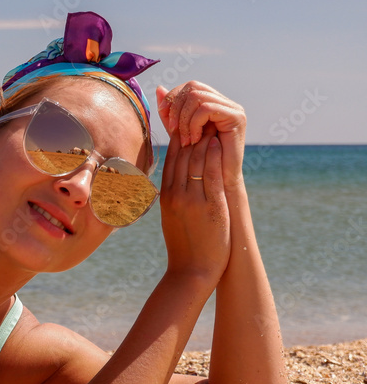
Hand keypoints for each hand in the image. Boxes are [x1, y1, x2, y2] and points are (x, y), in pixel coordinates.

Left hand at [156, 82, 245, 198]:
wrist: (217, 184)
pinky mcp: (237, 117)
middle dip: (177, 108)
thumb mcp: (180, 133)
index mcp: (210, 104)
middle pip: (192, 87)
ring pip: (197, 96)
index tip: (165, 118)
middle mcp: (223, 102)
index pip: (188, 87)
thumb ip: (171, 113)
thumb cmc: (197, 163)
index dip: (172, 99)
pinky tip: (194, 140)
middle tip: (173, 131)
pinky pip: (206, 108)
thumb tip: (159, 89)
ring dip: (184, 119)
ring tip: (185, 140)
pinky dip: (194, 123)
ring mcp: (232, 108)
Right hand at [159, 125, 230, 283]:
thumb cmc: (184, 246)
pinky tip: (217, 142)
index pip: (170, 159)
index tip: (184, 123)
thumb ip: (173, 197)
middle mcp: (175, 194)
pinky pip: (210, 174)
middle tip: (197, 113)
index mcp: (165, 196)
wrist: (191, 271)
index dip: (176, 138)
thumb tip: (175, 182)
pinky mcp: (209, 206)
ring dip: (202, 138)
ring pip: (194, 160)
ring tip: (209, 121)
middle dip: (189, 132)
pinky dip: (213, 156)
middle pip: (181, 154)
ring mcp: (191, 199)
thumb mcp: (171, 218)